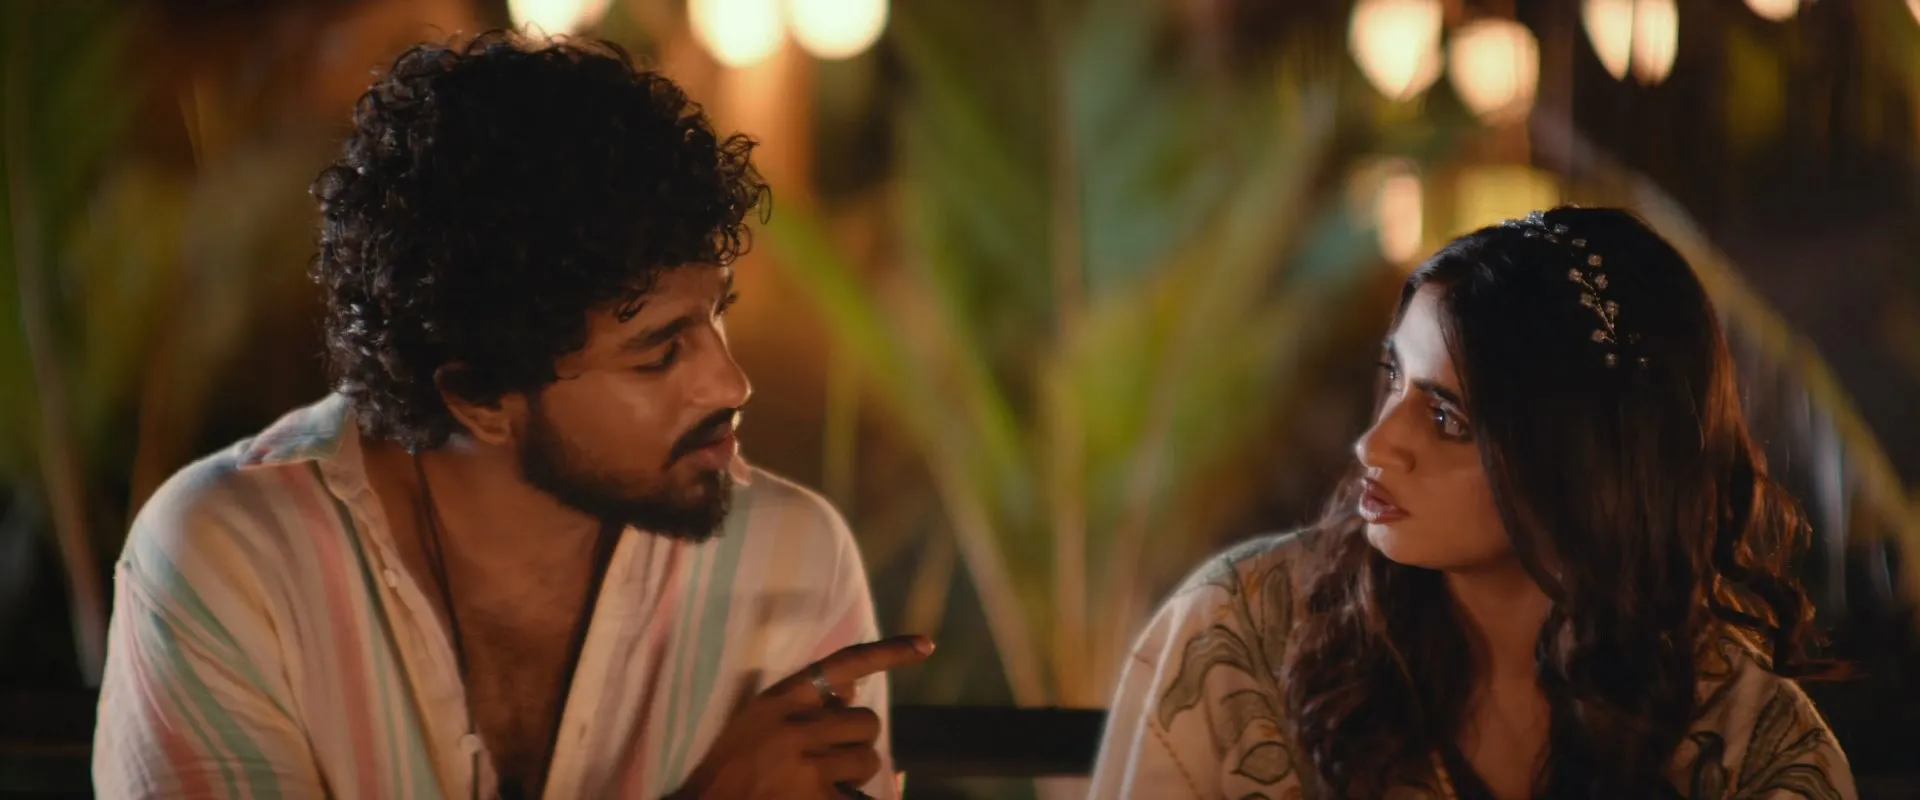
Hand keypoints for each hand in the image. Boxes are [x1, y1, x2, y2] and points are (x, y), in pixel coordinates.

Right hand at [671, 635, 933, 799]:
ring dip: (853, 774)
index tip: (926, 645)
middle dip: (856, 740)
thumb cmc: (732, 765)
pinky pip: (860, 795)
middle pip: (866, 722)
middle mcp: (796, 726)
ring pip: (868, 759)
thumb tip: (853, 688)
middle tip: (829, 758)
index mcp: (781, 699)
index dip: (889, 653)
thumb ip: (806, 701)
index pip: (844, 663)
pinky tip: (825, 797)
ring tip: (820, 783)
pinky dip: (849, 797)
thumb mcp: (759, 718)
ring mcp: (806, 766)